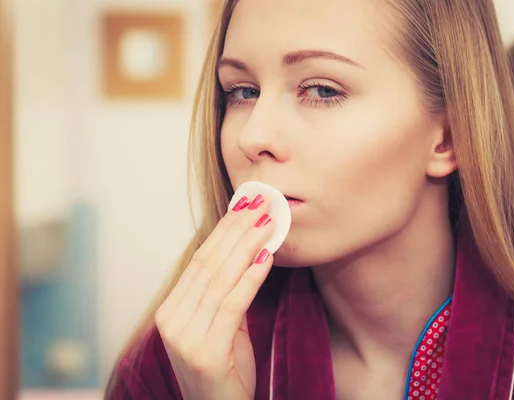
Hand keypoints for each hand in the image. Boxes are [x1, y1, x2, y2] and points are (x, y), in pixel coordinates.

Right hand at [155, 194, 274, 399]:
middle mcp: (172, 320)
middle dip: (237, 229)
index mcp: (171, 311)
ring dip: (247, 245)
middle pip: (209, 263)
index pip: (201, 260)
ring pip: (220, 279)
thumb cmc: (226, 371)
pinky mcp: (205, 352)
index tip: (245, 205)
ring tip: (268, 222)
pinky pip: (232, 305)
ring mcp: (185, 337)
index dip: (224, 230)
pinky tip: (266, 258)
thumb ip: (225, 294)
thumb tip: (246, 251)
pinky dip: (250, 278)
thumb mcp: (222, 326)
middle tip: (261, 202)